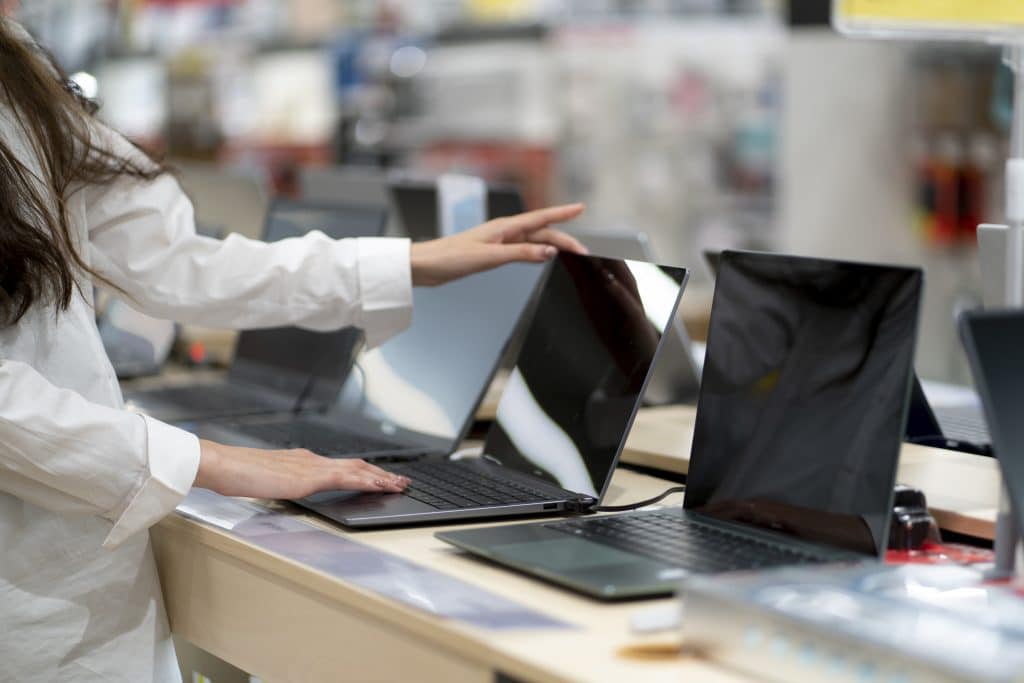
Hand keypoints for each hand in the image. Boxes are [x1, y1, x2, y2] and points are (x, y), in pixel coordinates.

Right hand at [194, 439, 409, 499]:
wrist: (223, 465)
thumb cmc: (238, 474)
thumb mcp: (268, 481)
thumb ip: (285, 484)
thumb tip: (292, 490)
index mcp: (303, 461)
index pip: (342, 466)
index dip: (365, 472)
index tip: (382, 478)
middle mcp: (312, 460)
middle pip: (356, 465)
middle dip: (381, 474)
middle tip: (401, 481)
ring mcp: (311, 466)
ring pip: (356, 470)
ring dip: (381, 477)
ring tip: (399, 485)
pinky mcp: (308, 477)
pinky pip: (345, 478)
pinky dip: (365, 481)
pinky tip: (379, 487)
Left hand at [409, 203, 586, 285]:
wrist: (426, 265)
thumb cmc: (451, 258)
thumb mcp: (490, 257)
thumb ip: (521, 254)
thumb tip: (549, 251)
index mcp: (504, 227)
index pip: (541, 218)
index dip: (562, 213)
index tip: (581, 208)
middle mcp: (503, 231)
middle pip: (541, 231)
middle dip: (564, 238)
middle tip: (583, 250)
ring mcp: (498, 241)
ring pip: (532, 240)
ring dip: (552, 244)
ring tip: (570, 252)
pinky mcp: (491, 252)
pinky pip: (521, 248)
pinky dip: (536, 251)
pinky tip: (540, 256)